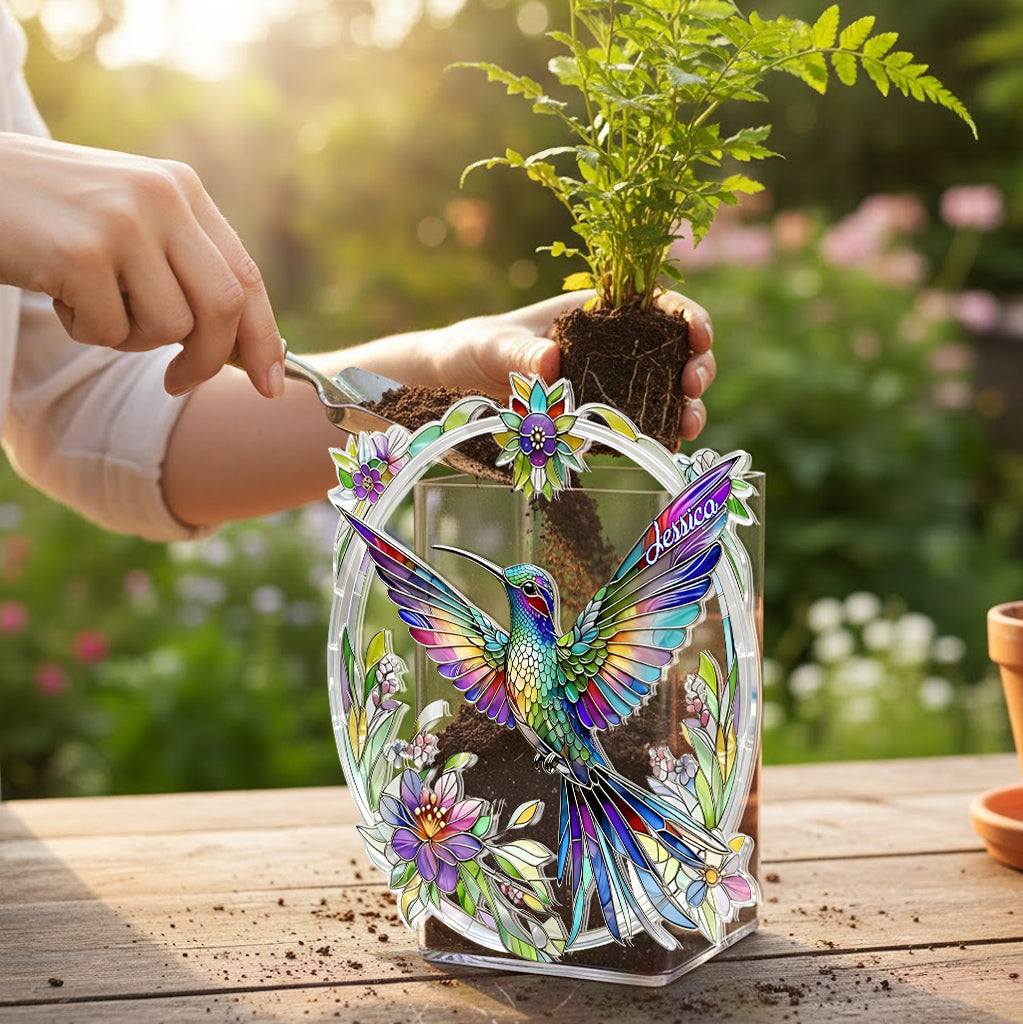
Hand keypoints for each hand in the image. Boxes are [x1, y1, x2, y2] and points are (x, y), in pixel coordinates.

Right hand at [0, 133, 283, 397]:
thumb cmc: (50, 216)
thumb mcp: (130, 225)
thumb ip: (185, 269)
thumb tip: (245, 347)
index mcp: (184, 190)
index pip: (247, 276)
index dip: (263, 337)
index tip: (270, 384)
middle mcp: (164, 198)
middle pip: (224, 308)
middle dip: (210, 361)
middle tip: (179, 383)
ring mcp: (124, 222)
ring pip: (169, 327)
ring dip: (129, 338)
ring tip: (88, 300)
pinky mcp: (83, 253)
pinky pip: (111, 330)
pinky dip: (84, 330)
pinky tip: (55, 290)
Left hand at [423, 291, 715, 439]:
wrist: (454, 390)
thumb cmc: (474, 350)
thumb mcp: (492, 346)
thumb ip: (519, 352)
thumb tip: (552, 363)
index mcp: (596, 312)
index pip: (657, 305)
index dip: (687, 315)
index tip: (698, 334)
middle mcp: (612, 347)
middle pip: (674, 351)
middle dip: (697, 365)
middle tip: (693, 386)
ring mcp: (608, 386)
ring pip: (665, 392)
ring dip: (687, 407)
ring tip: (689, 424)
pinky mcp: (598, 421)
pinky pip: (639, 427)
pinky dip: (659, 437)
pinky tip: (667, 448)